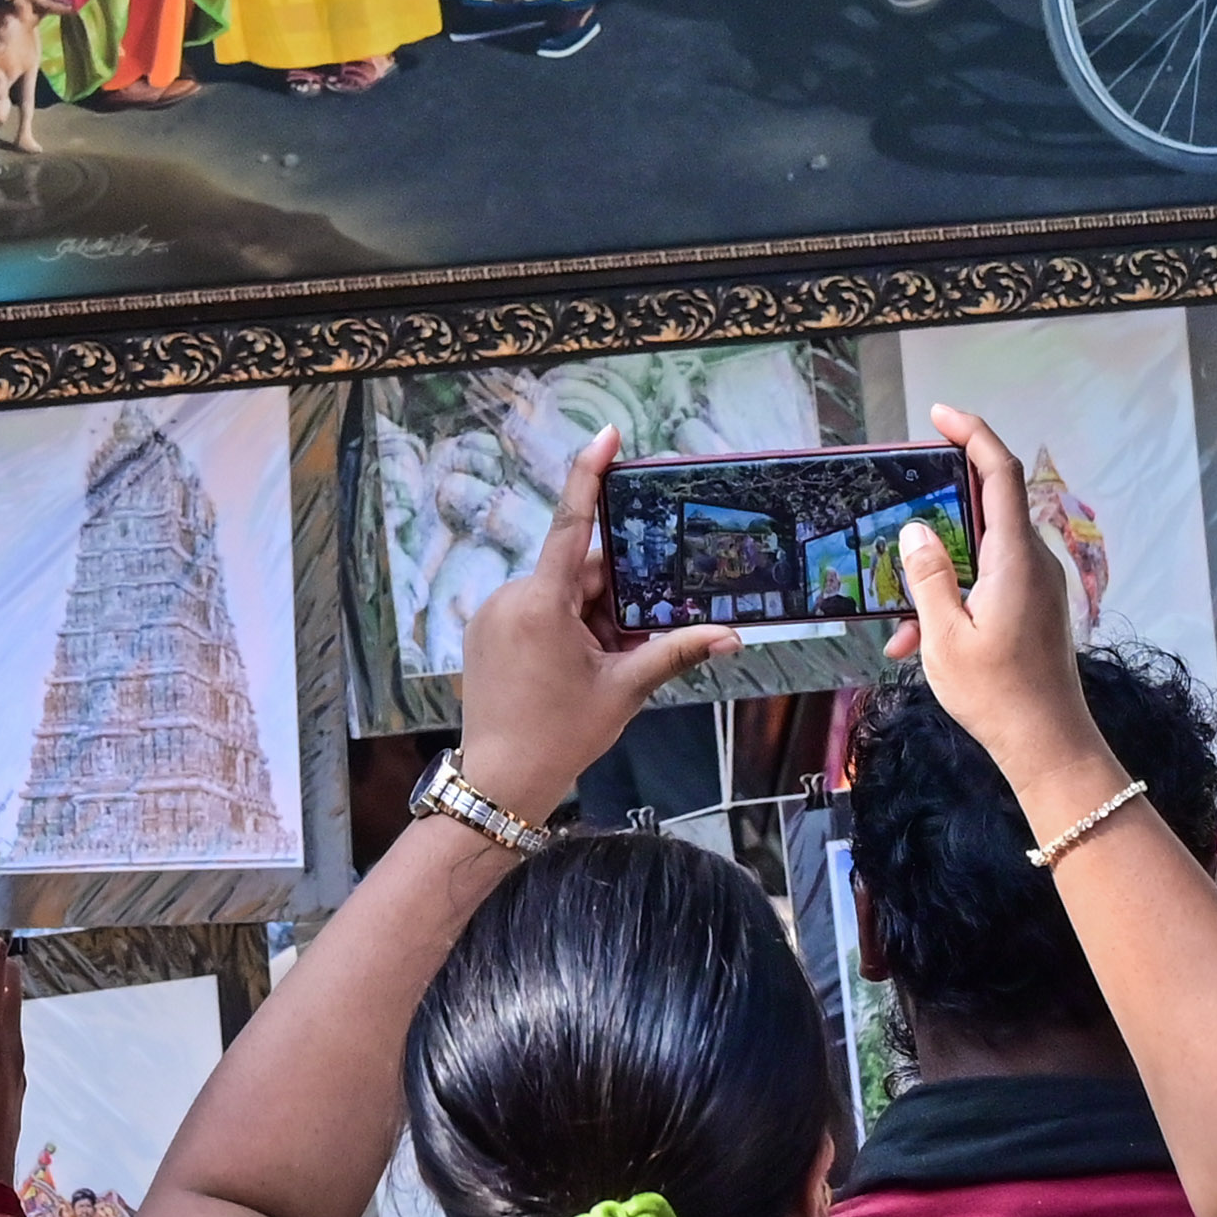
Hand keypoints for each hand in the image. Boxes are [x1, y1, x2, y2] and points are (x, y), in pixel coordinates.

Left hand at [455, 429, 730, 818]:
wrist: (500, 781)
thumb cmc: (560, 736)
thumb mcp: (623, 689)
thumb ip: (674, 651)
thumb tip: (730, 635)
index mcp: (541, 605)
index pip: (571, 524)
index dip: (589, 475)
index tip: (607, 435)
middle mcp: (510, 598)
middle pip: (577, 572)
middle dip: (612, 595)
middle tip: (632, 637)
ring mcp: (492, 614)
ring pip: (558, 593)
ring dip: (589, 615)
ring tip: (602, 664)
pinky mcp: (486, 631)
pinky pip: (535, 610)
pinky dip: (564, 626)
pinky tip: (577, 665)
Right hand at [891, 407, 1120, 812]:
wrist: (1048, 746)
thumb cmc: (998, 695)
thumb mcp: (943, 636)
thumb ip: (926, 576)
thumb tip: (915, 530)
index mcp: (1015, 559)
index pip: (999, 473)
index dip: (972, 434)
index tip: (940, 415)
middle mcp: (1033, 563)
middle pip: (987, 508)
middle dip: (939, 510)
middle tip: (901, 508)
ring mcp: (1038, 587)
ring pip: (980, 555)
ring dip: (937, 574)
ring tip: (900, 621)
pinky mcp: (1035, 609)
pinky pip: (988, 584)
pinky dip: (953, 599)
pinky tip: (918, 641)